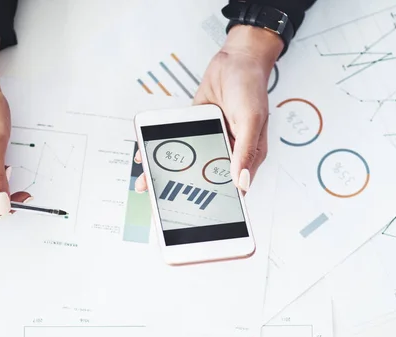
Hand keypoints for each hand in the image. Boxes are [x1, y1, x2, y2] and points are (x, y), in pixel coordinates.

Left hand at [134, 25, 282, 192]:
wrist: (235, 59)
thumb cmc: (250, 87)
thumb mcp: (250, 120)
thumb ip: (245, 152)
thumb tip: (241, 183)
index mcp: (246, 156)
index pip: (231, 189)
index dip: (216, 204)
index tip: (196, 218)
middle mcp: (227, 152)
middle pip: (203, 178)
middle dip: (181, 190)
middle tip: (159, 202)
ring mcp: (210, 140)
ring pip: (186, 162)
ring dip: (165, 171)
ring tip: (145, 183)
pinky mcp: (195, 128)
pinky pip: (176, 142)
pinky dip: (160, 148)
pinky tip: (144, 154)